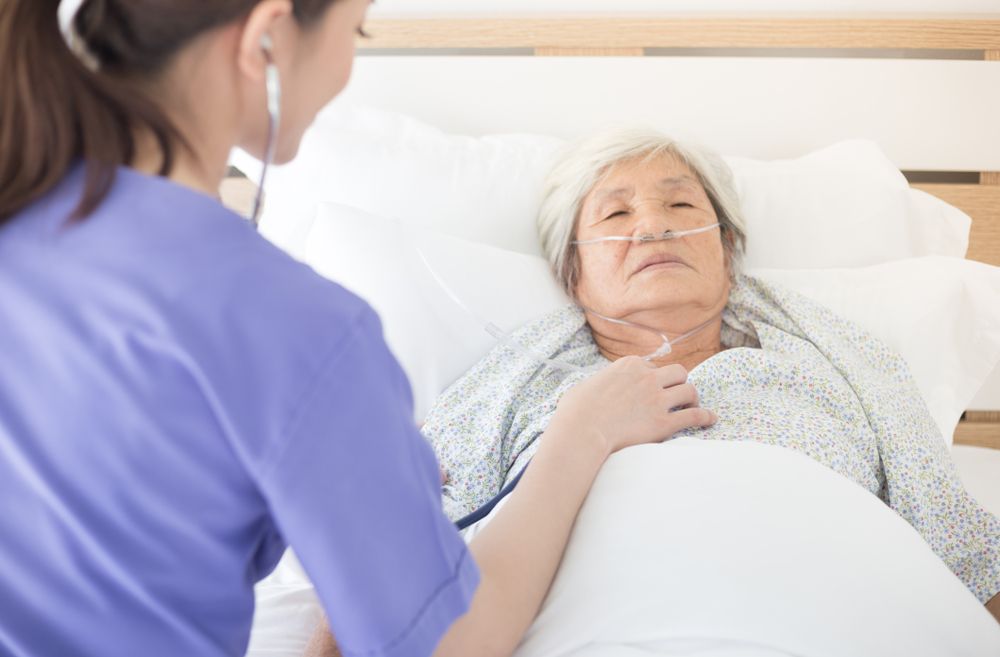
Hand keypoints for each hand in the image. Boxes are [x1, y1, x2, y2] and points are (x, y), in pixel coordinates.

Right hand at [552, 357, 715, 456]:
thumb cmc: (577, 410)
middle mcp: (647, 378)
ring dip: (692, 398)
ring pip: (689, 390)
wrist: (581, 430)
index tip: (652, 389)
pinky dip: (705, 417)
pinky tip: (710, 420)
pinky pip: (693, 416)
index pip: (652, 367)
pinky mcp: (663, 422)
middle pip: (678, 373)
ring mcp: (657, 399)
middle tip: (678, 395)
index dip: (654, 379)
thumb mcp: (587, 384)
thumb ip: (602, 381)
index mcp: (630, 365)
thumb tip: (600, 387)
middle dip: (679, 383)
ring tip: (691, 406)